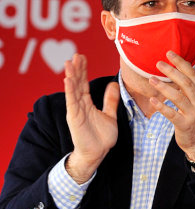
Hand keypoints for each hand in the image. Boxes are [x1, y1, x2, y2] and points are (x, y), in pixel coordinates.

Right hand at [63, 54, 118, 183]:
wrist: (97, 153)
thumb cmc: (102, 137)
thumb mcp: (110, 114)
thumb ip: (111, 100)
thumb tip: (113, 85)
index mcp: (87, 104)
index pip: (84, 83)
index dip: (83, 70)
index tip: (82, 57)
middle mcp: (79, 105)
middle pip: (77, 83)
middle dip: (76, 69)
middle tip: (76, 55)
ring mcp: (75, 110)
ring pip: (73, 90)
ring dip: (71, 76)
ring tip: (69, 62)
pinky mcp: (74, 117)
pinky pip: (71, 101)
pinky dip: (69, 90)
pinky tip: (67, 79)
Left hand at [148, 51, 194, 160]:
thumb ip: (188, 88)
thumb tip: (176, 71)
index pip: (192, 74)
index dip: (181, 63)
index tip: (169, 53)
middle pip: (185, 83)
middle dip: (172, 72)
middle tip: (158, 63)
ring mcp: (193, 113)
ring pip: (178, 97)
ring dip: (164, 88)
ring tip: (151, 80)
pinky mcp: (185, 125)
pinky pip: (172, 114)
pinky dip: (162, 107)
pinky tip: (152, 101)